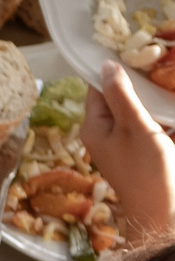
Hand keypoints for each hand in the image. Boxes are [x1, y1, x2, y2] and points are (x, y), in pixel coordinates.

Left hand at [85, 61, 174, 243]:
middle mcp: (105, 134)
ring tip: (163, 76)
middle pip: (118, 97)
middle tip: (153, 58)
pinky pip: (150, 125)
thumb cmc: (148, 171)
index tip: (130, 47)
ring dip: (150, 97)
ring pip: (137, 110)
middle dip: (136, 81)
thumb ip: (121, 95)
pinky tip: (168, 105)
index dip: (112, 68)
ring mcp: (126, 144)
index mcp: (94, 126)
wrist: (165, 213)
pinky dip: (159, 114)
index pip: (96, 87)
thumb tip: (105, 65)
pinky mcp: (145, 152)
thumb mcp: (134, 127)